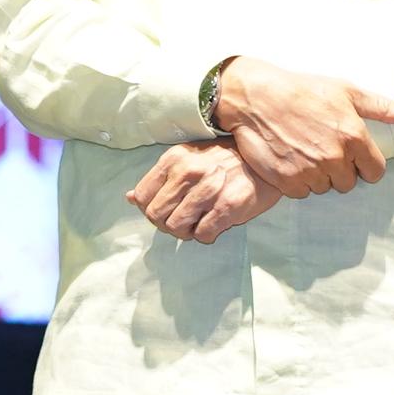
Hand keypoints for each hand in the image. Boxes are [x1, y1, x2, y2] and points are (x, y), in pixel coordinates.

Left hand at [128, 141, 279, 243]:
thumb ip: (160, 179)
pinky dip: (205, 236)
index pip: (142, 196)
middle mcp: (187, 172)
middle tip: (181, 221)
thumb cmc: (222, 162)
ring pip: (176, 227)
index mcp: (173, 159)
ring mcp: (208, 189)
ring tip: (197, 223)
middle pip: (155, 215)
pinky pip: (202, 234)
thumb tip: (130, 198)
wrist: (262, 161)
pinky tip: (213, 224)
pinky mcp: (227, 206)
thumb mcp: (187, 160)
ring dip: (185, 232)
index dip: (149, 210)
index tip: (164, 210)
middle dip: (166, 224)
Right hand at [208, 57, 393, 196]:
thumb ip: (381, 107)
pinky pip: (301, 193)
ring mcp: (311, 171)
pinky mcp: (288, 181)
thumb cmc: (302, 90)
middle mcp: (335, 158)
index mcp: (354, 137)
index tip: (352, 155)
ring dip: (317, 176)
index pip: (375, 172)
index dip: (365, 164)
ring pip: (324, 188)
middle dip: (339, 169)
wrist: (257, 97)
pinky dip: (297, 181)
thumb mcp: (346, 91)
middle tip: (322, 148)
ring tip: (304, 152)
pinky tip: (290, 160)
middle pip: (348, 183)